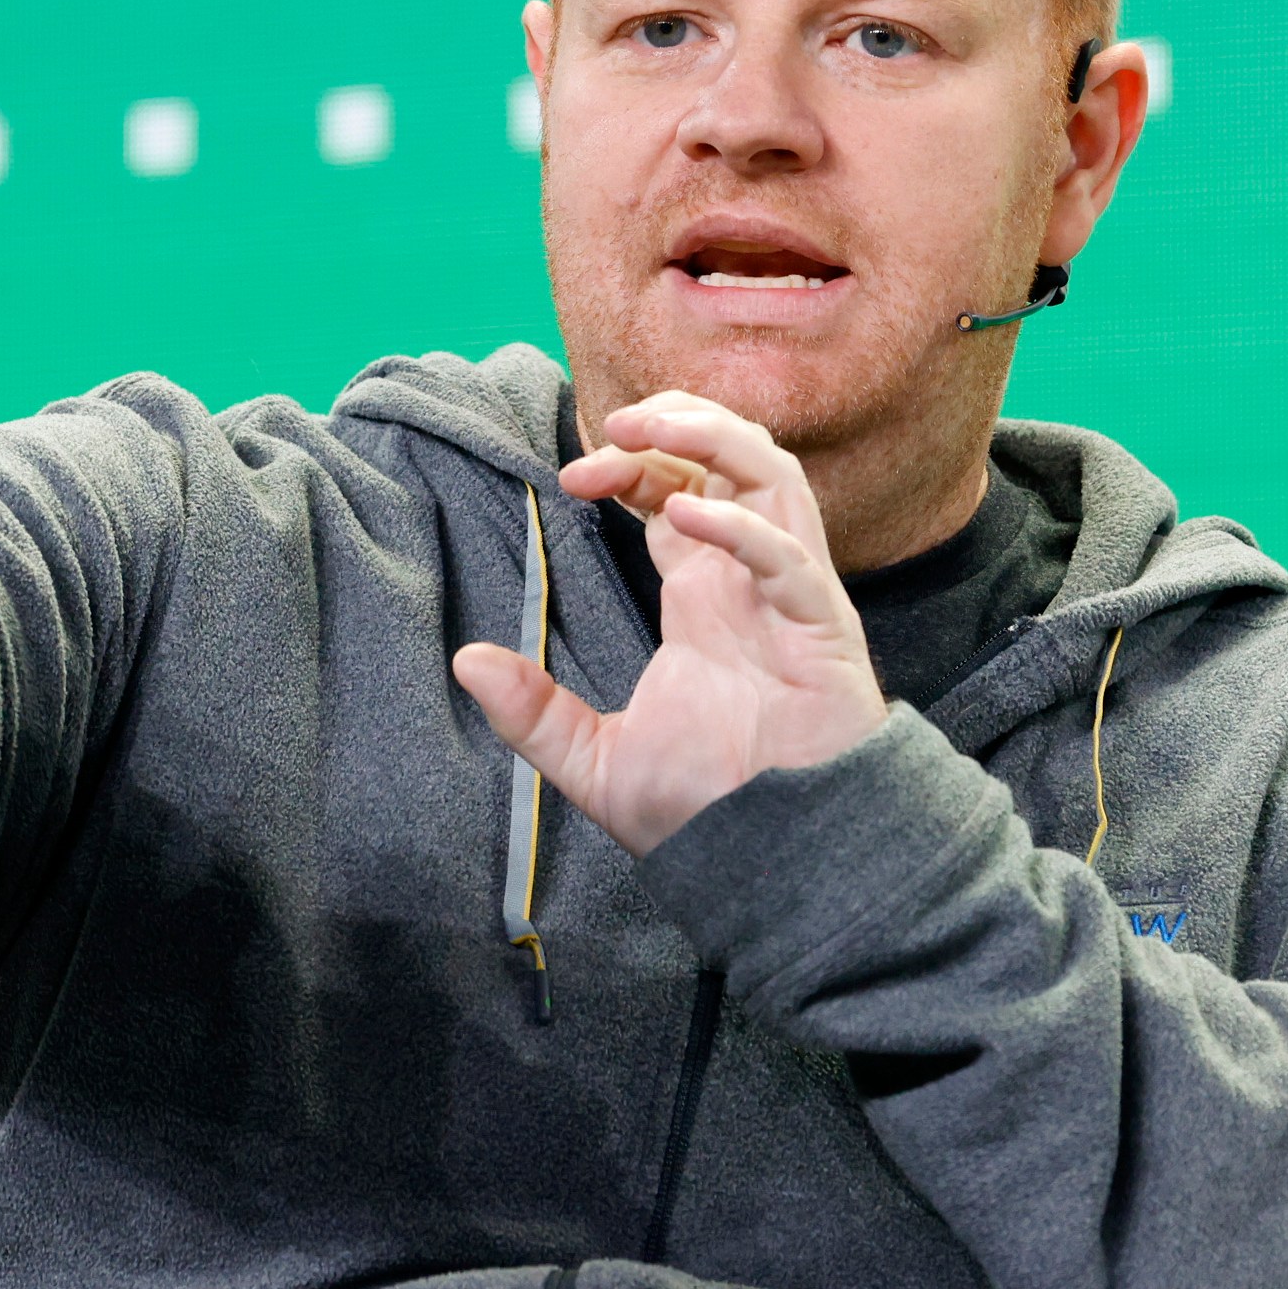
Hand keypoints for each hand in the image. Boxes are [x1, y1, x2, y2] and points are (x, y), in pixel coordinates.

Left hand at [452, 393, 888, 854]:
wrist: (778, 865)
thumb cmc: (708, 809)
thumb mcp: (596, 761)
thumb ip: (534, 713)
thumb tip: (464, 660)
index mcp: (706, 596)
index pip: (677, 491)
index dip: (629, 465)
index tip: (570, 474)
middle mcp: (750, 581)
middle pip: (732, 458)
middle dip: (675, 423)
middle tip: (611, 425)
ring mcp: (791, 599)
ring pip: (775, 478)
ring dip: (715, 438)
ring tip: (653, 428)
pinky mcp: (822, 632)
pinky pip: (790, 560)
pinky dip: (743, 529)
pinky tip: (688, 518)